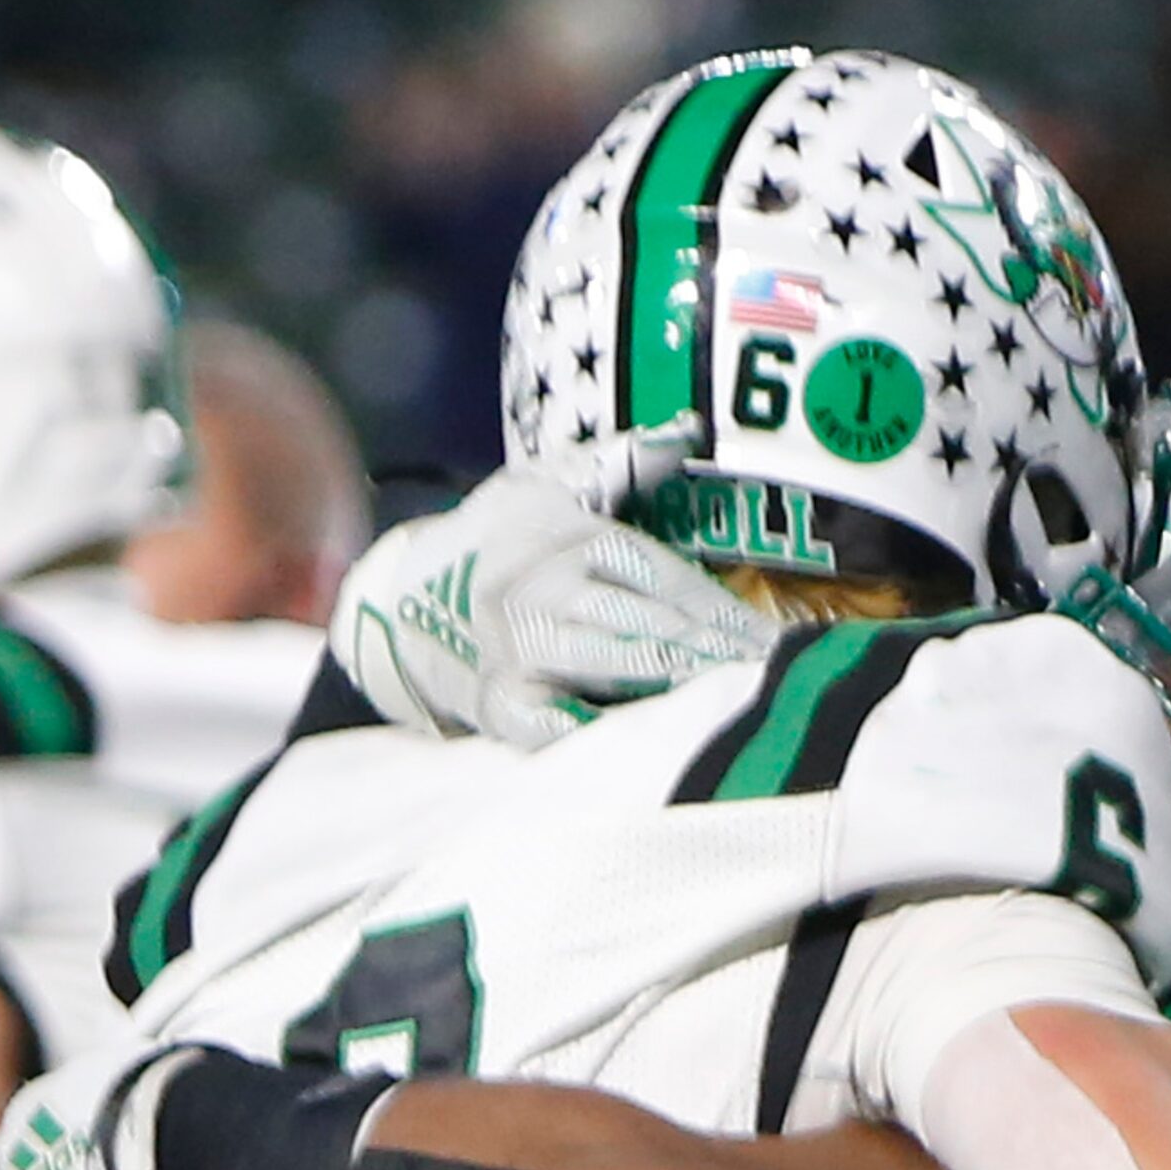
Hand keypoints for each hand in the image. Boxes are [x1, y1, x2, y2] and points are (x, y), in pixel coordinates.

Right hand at [327, 461, 776, 746]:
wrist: (396, 601)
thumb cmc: (493, 540)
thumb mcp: (545, 485)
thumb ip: (620, 462)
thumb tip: (685, 429)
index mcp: (568, 540)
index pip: (662, 578)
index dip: (721, 612)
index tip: (774, 639)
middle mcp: (547, 593)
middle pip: (648, 626)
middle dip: (715, 652)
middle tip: (774, 674)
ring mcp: (522, 651)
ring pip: (613, 669)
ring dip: (678, 686)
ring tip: (737, 698)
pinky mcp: (501, 702)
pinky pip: (555, 724)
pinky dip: (600, 732)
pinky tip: (652, 740)